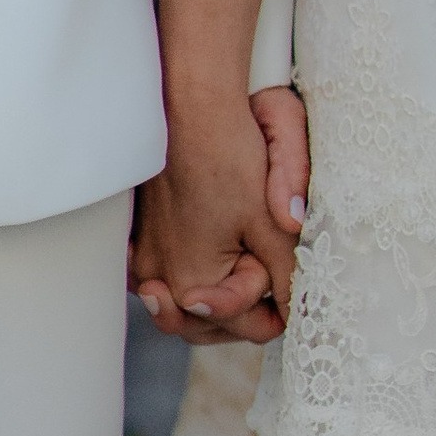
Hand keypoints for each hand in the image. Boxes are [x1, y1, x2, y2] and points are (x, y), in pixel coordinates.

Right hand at [131, 87, 308, 343]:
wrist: (191, 107)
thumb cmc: (231, 159)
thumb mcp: (272, 223)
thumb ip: (286, 275)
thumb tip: (299, 312)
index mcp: (193, 284)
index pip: (248, 328)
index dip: (277, 308)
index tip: (287, 274)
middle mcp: (158, 280)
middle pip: (211, 325)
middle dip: (244, 307)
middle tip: (265, 267)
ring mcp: (142, 259)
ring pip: (186, 306)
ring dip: (216, 297)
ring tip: (243, 265)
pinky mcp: (137, 237)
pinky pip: (163, 278)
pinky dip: (186, 277)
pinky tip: (208, 258)